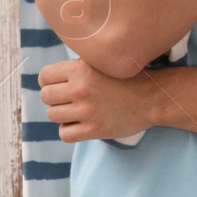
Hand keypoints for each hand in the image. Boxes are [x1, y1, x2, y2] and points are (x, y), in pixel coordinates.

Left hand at [39, 57, 155, 142]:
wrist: (152, 97)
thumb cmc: (126, 77)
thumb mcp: (101, 62)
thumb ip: (77, 65)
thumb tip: (51, 73)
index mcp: (81, 69)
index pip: (44, 76)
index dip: (49, 80)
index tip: (59, 83)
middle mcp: (81, 89)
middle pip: (46, 96)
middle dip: (55, 97)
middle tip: (69, 97)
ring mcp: (87, 111)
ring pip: (52, 115)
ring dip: (62, 114)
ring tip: (76, 109)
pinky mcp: (94, 130)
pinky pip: (64, 134)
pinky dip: (69, 130)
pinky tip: (79, 123)